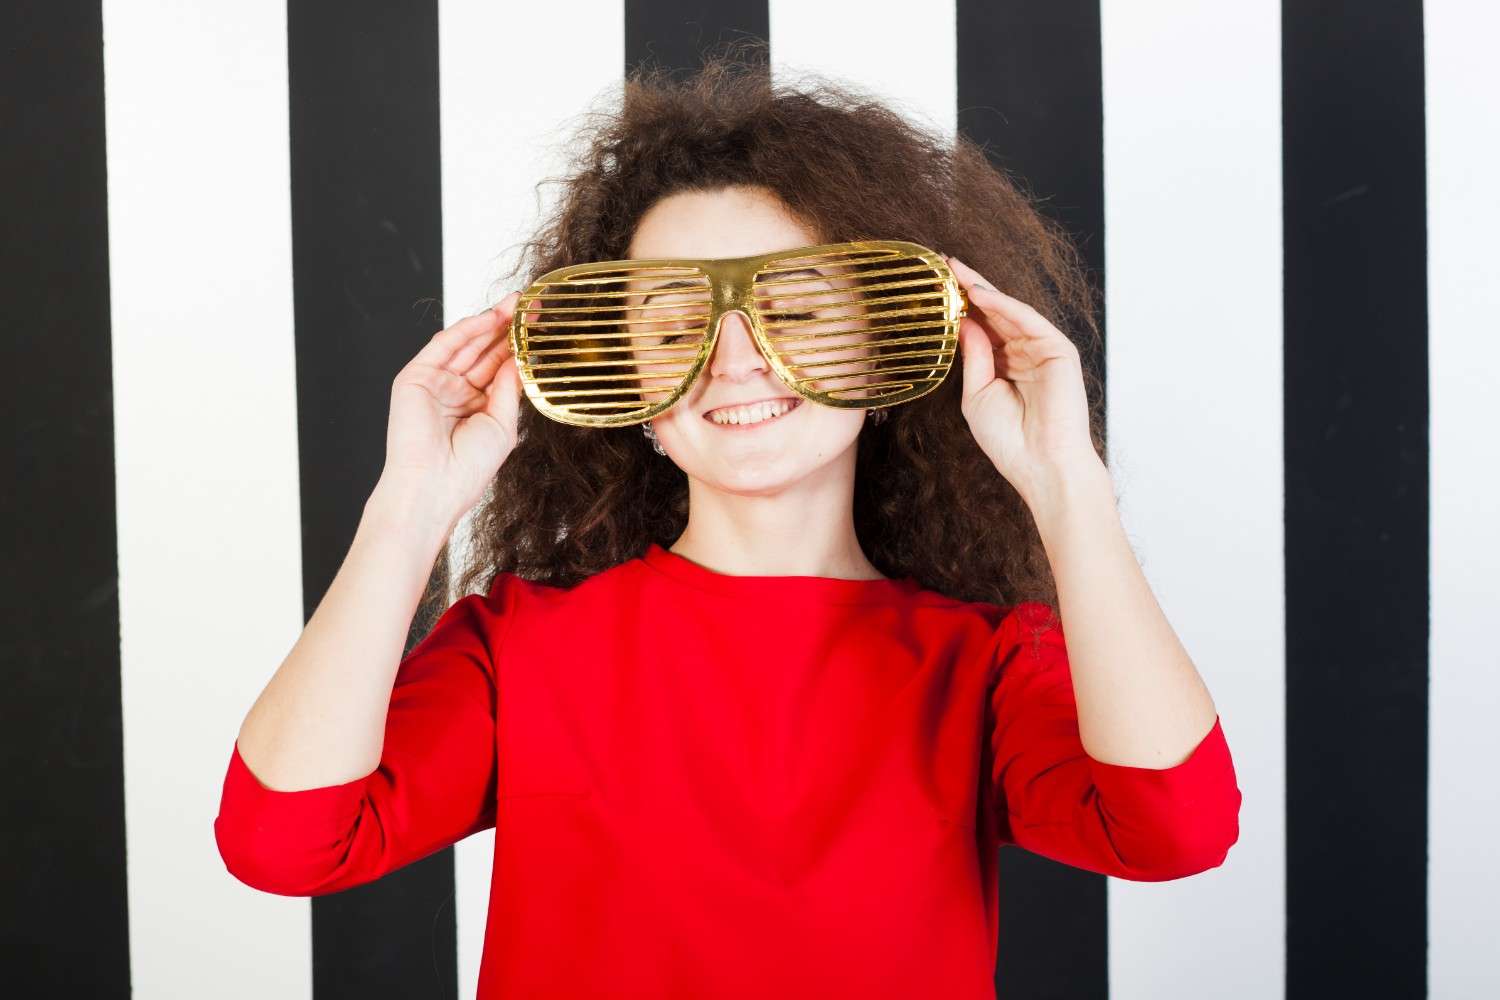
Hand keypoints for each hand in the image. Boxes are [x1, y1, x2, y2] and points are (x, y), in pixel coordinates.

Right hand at [380, 290, 523, 521]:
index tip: (539, 328)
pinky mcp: (416, 377)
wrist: (435, 486)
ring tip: (515, 304)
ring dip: (490, 322)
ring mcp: (435, 383)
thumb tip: (518, 358)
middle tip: (530, 307)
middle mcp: (455, 393)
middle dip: (506, 328)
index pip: (498, 368)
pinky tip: (490, 318)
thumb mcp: (502, 423)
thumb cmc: (468, 468)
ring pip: (465, 344)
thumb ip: (509, 388)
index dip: (517, 347)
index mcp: (476, 408)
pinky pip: (444, 345)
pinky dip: (467, 329)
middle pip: (483, 352)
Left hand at [945, 257, 1101, 504]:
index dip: (960, 307)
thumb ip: (972, 357)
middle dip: (970, 289)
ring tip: (956, 271)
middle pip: (994, 314)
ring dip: (983, 290)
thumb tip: (964, 321)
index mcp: (1004, 367)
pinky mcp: (1059, 350)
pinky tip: (980, 293)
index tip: (936, 285)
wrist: (1040, 465)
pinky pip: (1028, 320)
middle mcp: (1024, 354)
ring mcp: (1043, 350)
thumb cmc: (1009, 440)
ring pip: (1010, 312)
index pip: (981, 329)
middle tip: (944, 264)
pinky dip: (1004, 305)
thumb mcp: (976, 394)